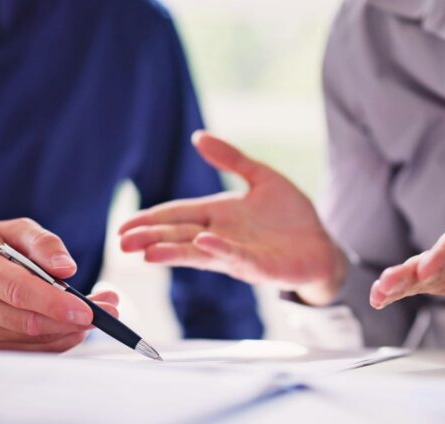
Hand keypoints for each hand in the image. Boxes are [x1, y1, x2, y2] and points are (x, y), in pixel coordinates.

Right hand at [0, 218, 119, 350]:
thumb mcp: (17, 228)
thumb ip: (44, 243)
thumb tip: (67, 269)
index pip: (19, 291)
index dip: (55, 304)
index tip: (88, 310)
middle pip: (28, 321)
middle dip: (72, 320)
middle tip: (108, 310)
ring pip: (33, 339)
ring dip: (71, 330)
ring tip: (98, 312)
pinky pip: (31, 349)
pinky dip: (59, 339)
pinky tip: (75, 325)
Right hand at [119, 131, 347, 305]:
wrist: (322, 245)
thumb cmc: (291, 216)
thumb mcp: (261, 177)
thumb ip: (230, 158)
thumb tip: (198, 136)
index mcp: (217, 215)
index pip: (177, 215)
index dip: (151, 219)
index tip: (124, 226)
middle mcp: (220, 236)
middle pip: (179, 236)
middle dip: (150, 238)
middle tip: (122, 243)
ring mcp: (237, 253)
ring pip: (198, 253)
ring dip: (173, 252)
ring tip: (146, 253)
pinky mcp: (258, 265)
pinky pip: (234, 256)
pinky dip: (217, 250)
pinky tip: (202, 243)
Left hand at [370, 156, 444, 314]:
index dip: (444, 255)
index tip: (427, 266)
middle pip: (433, 270)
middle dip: (412, 276)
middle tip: (390, 283)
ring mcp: (443, 276)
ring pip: (418, 283)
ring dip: (397, 287)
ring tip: (378, 292)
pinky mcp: (430, 283)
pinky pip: (410, 289)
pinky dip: (391, 295)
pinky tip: (376, 298)